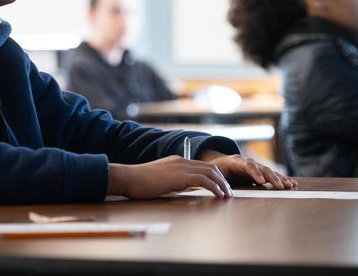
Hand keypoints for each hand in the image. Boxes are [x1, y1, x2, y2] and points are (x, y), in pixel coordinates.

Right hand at [108, 156, 233, 198]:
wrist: (129, 178)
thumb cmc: (140, 182)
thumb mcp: (161, 179)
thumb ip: (176, 181)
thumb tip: (190, 187)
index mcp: (177, 161)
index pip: (202, 165)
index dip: (216, 176)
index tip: (221, 187)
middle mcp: (181, 161)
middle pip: (210, 167)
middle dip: (223, 180)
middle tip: (228, 192)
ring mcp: (181, 167)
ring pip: (210, 172)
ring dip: (222, 184)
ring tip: (227, 195)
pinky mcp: (179, 177)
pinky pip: (204, 180)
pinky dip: (215, 187)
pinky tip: (219, 195)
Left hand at [199, 150, 296, 189]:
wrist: (221, 161)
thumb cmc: (218, 168)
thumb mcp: (215, 172)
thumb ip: (218, 178)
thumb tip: (219, 188)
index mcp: (236, 161)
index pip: (247, 165)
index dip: (255, 172)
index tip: (261, 181)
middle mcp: (249, 162)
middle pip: (262, 168)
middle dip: (272, 177)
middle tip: (281, 186)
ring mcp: (256, 166)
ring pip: (270, 172)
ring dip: (281, 179)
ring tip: (290, 185)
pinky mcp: (261, 172)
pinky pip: (273, 175)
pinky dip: (282, 179)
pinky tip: (292, 184)